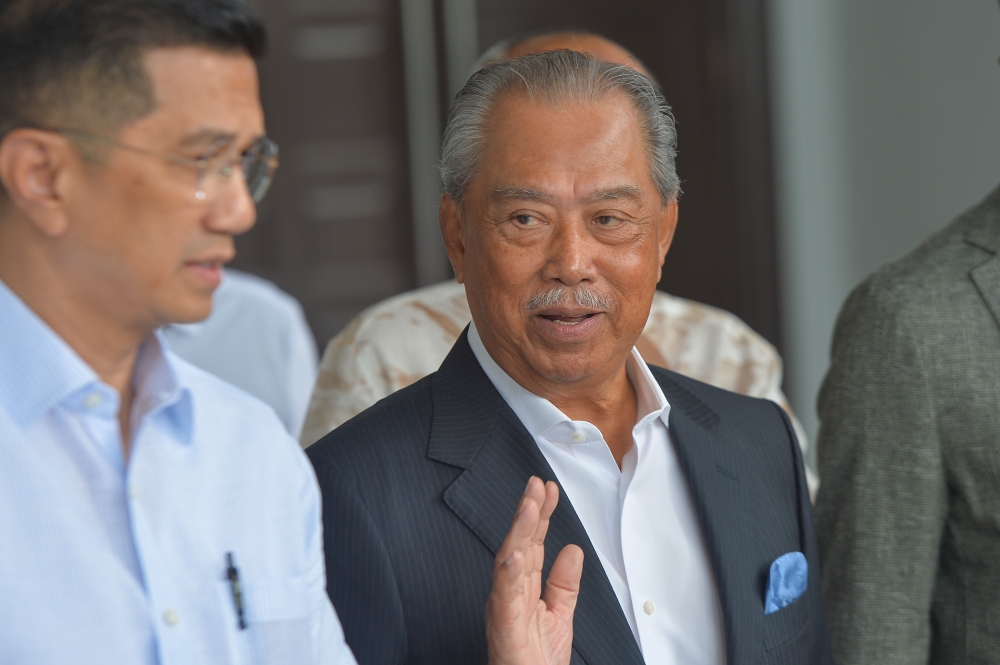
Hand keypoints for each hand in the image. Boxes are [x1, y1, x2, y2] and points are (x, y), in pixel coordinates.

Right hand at [485, 476, 584, 664]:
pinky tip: (515, 554)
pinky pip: (504, 597)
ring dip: (518, 532)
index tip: (548, 490)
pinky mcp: (504, 626)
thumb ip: (565, 583)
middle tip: (536, 485)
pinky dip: (508, 574)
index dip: (540, 515)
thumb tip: (572, 550)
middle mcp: (510, 592)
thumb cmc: (537, 661)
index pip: (532, 543)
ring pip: (508, 561)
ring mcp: (505, 607)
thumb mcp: (560, 616)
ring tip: (529, 507)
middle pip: (519, 544)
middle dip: (527, 512)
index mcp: (523, 588)